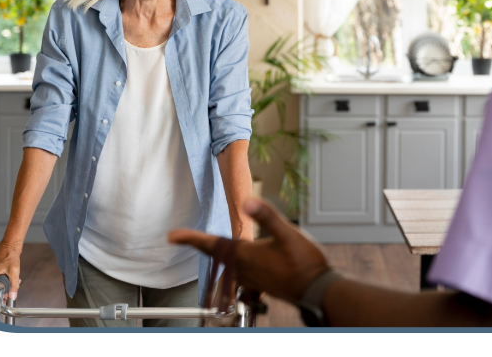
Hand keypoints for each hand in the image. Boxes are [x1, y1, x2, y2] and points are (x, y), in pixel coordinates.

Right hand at [0, 243, 21, 304]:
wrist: (8, 249)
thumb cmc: (10, 258)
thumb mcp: (14, 272)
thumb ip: (14, 286)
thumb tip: (12, 297)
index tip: (2, 299)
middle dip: (0, 296)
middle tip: (9, 289)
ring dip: (1, 291)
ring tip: (10, 283)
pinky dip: (0, 286)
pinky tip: (7, 280)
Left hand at [169, 197, 331, 302]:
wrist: (319, 291)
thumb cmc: (305, 264)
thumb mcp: (288, 233)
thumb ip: (267, 216)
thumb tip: (246, 201)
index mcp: (245, 255)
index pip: (211, 245)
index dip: (190, 239)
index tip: (172, 236)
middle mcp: (244, 269)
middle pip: (215, 254)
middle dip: (198, 244)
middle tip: (180, 237)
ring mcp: (252, 278)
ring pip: (226, 264)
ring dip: (214, 253)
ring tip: (205, 245)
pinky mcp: (261, 283)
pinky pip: (238, 272)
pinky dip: (231, 263)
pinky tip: (238, 260)